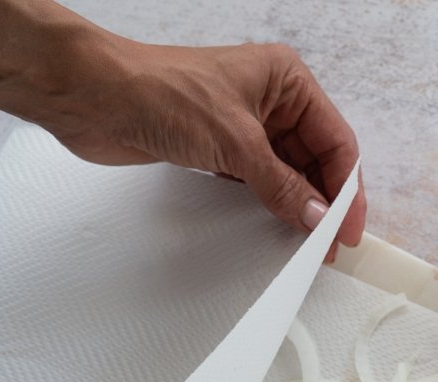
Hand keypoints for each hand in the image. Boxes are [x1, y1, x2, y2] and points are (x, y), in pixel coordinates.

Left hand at [44, 39, 366, 260]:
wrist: (91, 96)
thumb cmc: (158, 92)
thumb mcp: (235, 142)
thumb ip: (281, 184)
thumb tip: (316, 217)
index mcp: (286, 81)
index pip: (335, 140)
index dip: (346, 187)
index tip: (346, 228)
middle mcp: (271, 100)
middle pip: (316, 159)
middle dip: (325, 200)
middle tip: (330, 244)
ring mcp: (246, 125)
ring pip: (289, 172)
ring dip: (299, 205)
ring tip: (308, 241)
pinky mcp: (221, 148)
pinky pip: (260, 181)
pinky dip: (271, 203)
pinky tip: (279, 226)